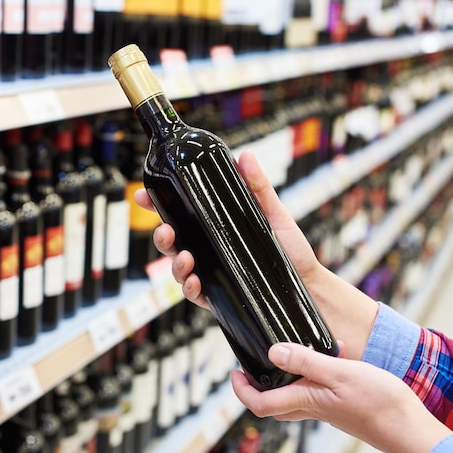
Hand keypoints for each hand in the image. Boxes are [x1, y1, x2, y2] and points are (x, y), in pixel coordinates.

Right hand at [133, 149, 319, 307]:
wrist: (309, 284)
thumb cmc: (291, 250)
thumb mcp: (274, 214)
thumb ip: (259, 187)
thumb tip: (246, 156)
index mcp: (214, 227)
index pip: (179, 214)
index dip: (157, 205)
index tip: (144, 195)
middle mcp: (208, 250)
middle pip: (173, 242)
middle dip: (161, 236)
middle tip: (166, 230)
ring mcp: (211, 273)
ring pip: (179, 269)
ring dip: (174, 264)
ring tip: (186, 258)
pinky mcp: (219, 296)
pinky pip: (195, 295)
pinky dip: (190, 289)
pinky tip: (195, 282)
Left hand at [231, 342, 451, 452]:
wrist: (410, 428)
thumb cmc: (379, 404)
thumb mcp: (340, 374)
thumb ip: (306, 362)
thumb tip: (272, 353)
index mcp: (306, 400)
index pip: (260, 404)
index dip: (241, 390)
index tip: (235, 371)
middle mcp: (312, 406)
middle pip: (273, 402)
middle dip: (257, 385)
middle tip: (253, 363)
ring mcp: (327, 406)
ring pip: (295, 393)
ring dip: (289, 373)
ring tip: (294, 347)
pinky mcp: (341, 403)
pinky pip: (318, 387)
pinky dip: (318, 368)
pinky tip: (336, 350)